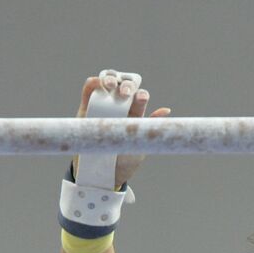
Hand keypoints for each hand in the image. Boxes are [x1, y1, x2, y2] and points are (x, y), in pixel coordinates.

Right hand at [72, 74, 172, 188]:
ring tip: (111, 85)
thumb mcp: (139, 144)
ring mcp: (103, 105)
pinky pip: (89, 91)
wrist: (103, 173)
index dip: (140, 95)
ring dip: (110, 79)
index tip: (141, 98)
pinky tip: (98, 83)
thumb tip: (166, 111)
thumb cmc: (124, 158)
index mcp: (135, 114)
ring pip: (108, 84)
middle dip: (127, 85)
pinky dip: (93, 83)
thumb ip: (148, 126)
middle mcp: (120, 106)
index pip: (139, 98)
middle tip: (126, 93)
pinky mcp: (86, 108)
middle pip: (124, 86)